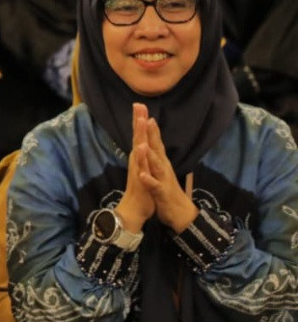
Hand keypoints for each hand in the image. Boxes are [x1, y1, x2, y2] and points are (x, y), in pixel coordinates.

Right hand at [115, 103, 154, 232]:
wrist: (135, 210)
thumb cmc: (143, 190)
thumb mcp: (145, 170)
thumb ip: (143, 158)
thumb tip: (142, 145)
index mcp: (141, 157)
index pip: (141, 136)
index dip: (141, 121)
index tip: (140, 105)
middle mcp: (137, 160)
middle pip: (138, 137)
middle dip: (138, 121)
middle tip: (138, 105)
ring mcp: (138, 169)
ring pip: (139, 149)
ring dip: (139, 135)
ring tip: (141, 121)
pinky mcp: (140, 179)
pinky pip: (141, 166)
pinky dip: (141, 157)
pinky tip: (141, 148)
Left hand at [138, 117, 198, 231]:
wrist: (179, 213)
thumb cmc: (166, 189)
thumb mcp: (159, 169)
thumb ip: (155, 155)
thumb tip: (149, 140)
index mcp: (160, 161)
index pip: (153, 140)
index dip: (147, 125)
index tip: (141, 109)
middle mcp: (163, 167)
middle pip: (156, 147)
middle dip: (151, 133)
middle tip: (145, 117)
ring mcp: (163, 179)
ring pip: (156, 165)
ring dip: (150, 155)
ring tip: (143, 145)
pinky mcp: (161, 193)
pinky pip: (154, 186)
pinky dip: (149, 180)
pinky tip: (142, 175)